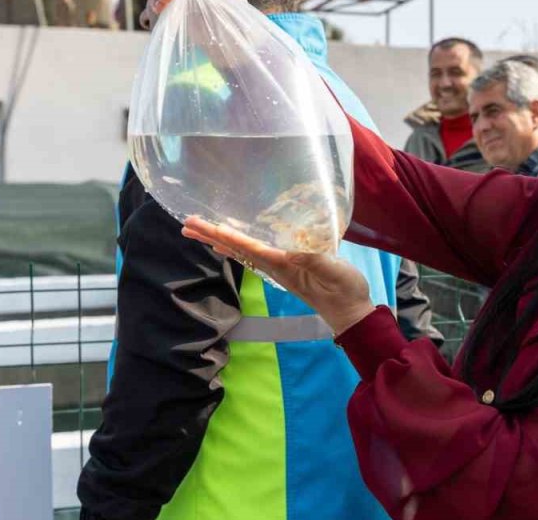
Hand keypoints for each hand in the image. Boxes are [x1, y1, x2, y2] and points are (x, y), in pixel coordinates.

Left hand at [182, 216, 375, 334]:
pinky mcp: (286, 268)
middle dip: (212, 236)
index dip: (230, 236)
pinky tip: (229, 243)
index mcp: (284, 266)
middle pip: (238, 249)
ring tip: (196, 231)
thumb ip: (314, 260)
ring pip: (241, 251)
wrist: (351, 312)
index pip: (251, 249)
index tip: (207, 227)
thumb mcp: (334, 272)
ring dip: (218, 240)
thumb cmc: (346, 291)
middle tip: (186, 224)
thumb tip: (290, 249)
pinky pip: (253, 254)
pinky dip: (237, 245)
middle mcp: (275, 268)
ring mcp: (279, 269)